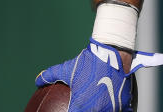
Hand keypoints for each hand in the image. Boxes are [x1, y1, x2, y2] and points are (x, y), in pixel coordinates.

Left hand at [35, 39, 162, 111]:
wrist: (111, 56)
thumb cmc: (87, 63)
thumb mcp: (66, 69)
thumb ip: (49, 76)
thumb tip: (37, 81)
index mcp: (81, 106)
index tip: (68, 110)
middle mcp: (97, 110)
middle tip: (81, 108)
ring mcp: (113, 110)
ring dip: (99, 111)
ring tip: (95, 107)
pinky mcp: (125, 106)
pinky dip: (115, 111)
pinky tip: (111, 109)